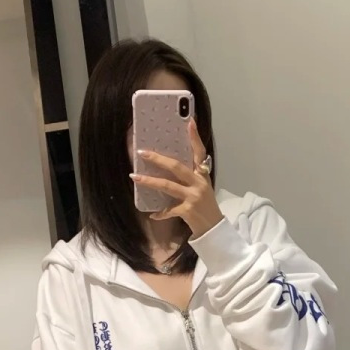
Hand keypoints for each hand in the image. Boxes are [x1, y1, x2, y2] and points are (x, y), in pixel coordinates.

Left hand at [131, 120, 223, 238]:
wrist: (214, 227)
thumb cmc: (204, 205)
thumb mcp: (201, 186)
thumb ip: (189, 175)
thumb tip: (167, 164)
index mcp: (202, 174)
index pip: (199, 152)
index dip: (195, 137)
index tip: (189, 121)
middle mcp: (199, 183)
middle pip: (177, 167)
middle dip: (158, 159)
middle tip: (142, 153)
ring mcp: (194, 197)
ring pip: (168, 186)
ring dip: (150, 181)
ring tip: (135, 177)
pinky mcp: (188, 211)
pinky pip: (169, 210)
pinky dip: (160, 213)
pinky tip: (152, 214)